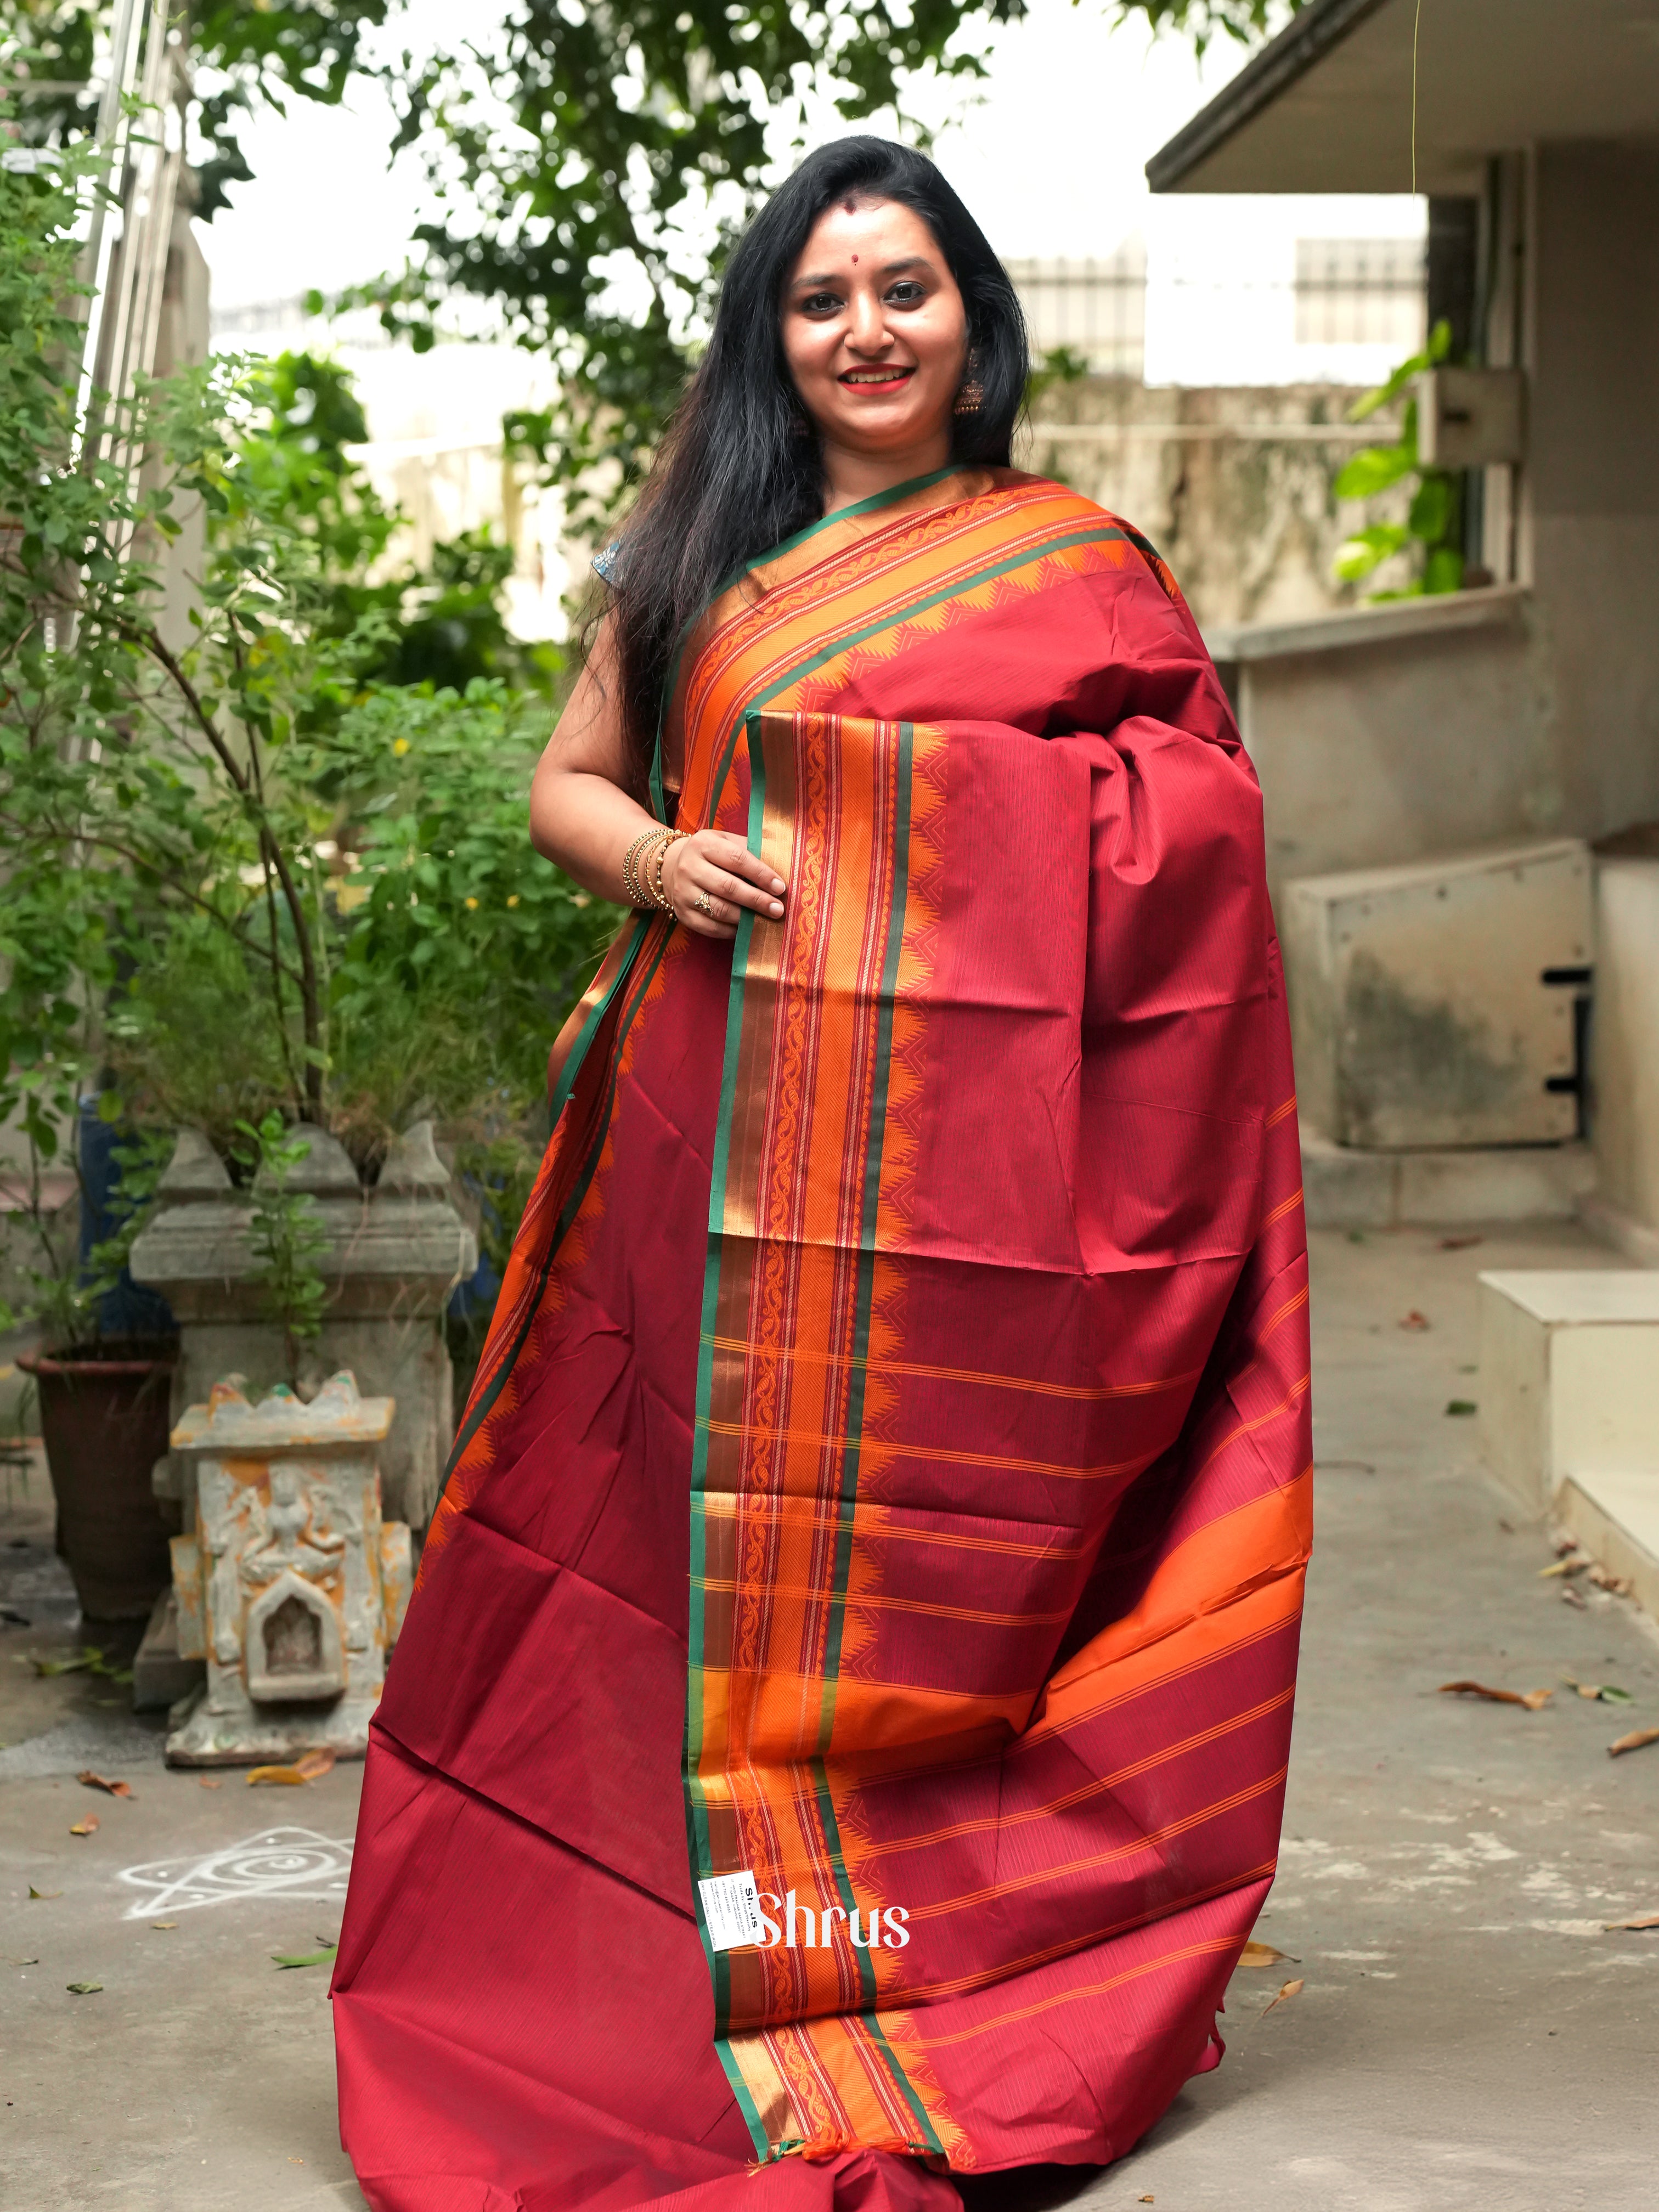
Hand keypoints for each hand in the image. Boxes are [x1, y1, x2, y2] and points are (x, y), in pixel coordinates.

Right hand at [660, 830, 786, 940]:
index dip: (761, 875)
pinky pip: (710, 927)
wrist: (673, 867)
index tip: (780, 888)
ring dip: (746, 918)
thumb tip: (781, 869)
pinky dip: (731, 931)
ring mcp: (683, 892)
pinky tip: (746, 929)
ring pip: (719, 909)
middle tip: (778, 909)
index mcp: (704, 844)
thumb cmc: (712, 854)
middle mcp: (689, 867)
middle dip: (757, 900)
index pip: (737, 859)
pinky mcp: (682, 913)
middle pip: (728, 887)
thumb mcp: (726, 842)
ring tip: (765, 920)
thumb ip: (750, 851)